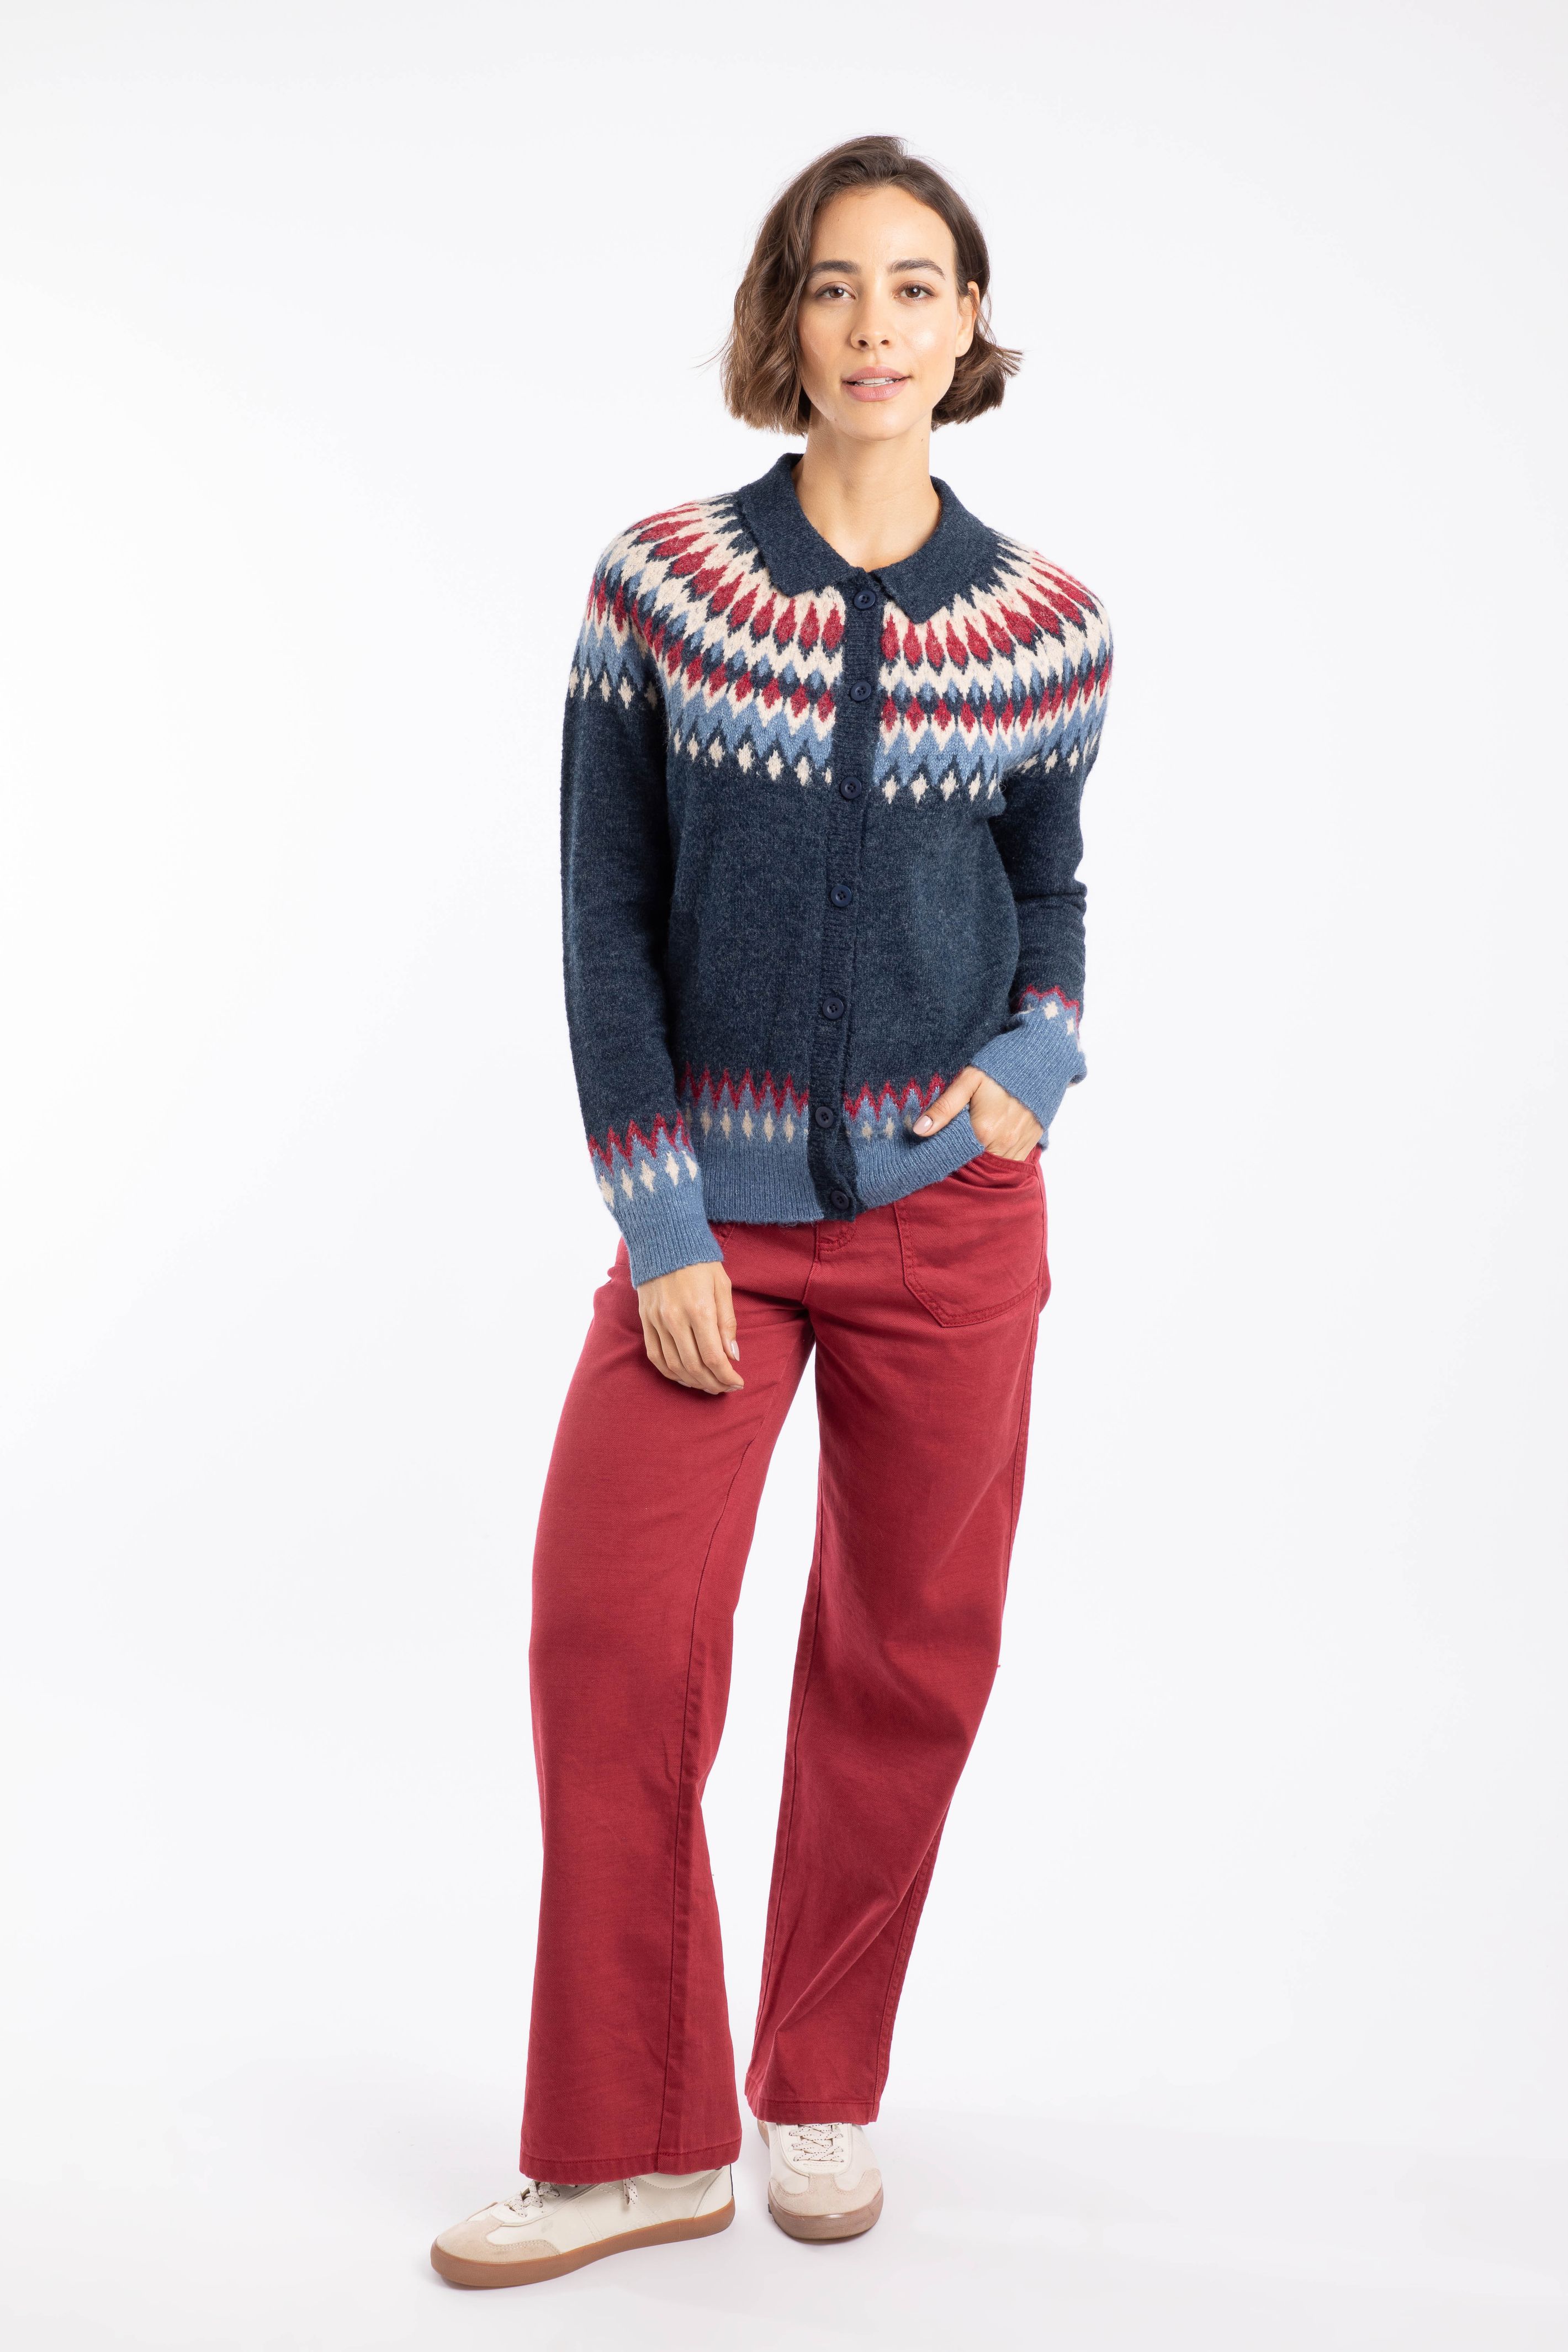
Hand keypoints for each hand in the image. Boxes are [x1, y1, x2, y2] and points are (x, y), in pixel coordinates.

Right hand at [636, 1259, 744, 1393]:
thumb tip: (733, 1356)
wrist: (664, 1239)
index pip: (714, 1357)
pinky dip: (670, 1372)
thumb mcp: (722, 1286)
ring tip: (708, 1385)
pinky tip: (684, 1376)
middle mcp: (675, 1319)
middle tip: (726, 1388)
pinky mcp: (646, 1320)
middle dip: (713, 1384)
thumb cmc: (699, 1262)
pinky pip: (655, 1355)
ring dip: (693, 1382)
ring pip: (674, 1366)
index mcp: (699, 1310)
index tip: (738, 1383)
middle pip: (694, 1367)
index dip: (727, 1377)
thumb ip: (727, 1323)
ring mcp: (657, 1321)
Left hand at [913, 1067, 1040, 1161]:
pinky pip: (1010, 1161)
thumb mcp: (969, 1080)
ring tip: (971, 1142)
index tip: (935, 1148)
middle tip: (953, 1142)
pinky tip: (990, 1142)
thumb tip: (919, 1130)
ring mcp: (1019, 1146)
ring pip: (993, 1166)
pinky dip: (997, 1156)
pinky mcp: (1031, 1143)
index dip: (944, 1154)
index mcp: (984, 1131)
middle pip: (974, 1164)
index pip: (955, 1156)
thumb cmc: (1002, 1067)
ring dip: (980, 1158)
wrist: (1042, 1059)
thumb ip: (944, 1107)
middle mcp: (1003, 1144)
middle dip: (962, 1158)